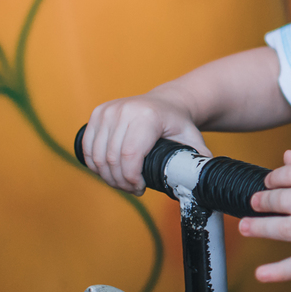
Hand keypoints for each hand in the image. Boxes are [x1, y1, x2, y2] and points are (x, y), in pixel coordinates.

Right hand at [81, 88, 208, 194]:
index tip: (140, 188)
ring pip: (97, 155)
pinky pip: (88, 147)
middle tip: (132, 189)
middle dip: (120, 181)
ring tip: (122, 183)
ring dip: (107, 176)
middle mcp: (124, 110)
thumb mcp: (192, 139)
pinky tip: (108, 173)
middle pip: (112, 158)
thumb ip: (198, 160)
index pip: (130, 155)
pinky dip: (94, 165)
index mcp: (147, 116)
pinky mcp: (98, 113)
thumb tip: (202, 182)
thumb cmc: (178, 123)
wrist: (167, 102)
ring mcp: (108, 110)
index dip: (131, 179)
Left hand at [238, 150, 290, 281]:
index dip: (276, 177)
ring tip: (244, 226)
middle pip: (288, 199)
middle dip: (265, 200)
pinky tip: (261, 273)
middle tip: (253, 202)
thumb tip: (284, 157)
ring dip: (261, 227)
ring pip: (286, 228)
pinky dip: (279, 271)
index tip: (267, 182)